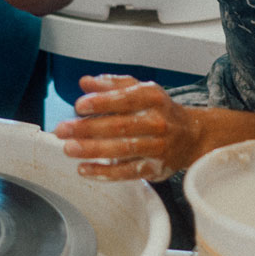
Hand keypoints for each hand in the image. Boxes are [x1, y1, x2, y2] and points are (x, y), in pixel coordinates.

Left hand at [53, 75, 205, 180]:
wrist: (192, 135)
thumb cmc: (159, 110)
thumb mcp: (140, 89)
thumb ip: (111, 85)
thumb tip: (85, 82)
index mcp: (152, 97)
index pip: (125, 99)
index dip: (101, 102)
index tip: (79, 106)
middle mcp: (157, 121)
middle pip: (120, 126)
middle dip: (88, 128)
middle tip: (62, 130)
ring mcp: (157, 146)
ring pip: (123, 149)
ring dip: (93, 150)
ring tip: (69, 149)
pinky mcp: (154, 168)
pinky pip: (127, 172)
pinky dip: (105, 172)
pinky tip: (84, 169)